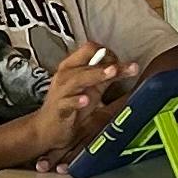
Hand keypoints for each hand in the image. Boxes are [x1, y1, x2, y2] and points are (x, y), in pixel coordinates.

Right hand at [28, 43, 128, 159]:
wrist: (46, 128)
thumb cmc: (69, 105)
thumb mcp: (92, 88)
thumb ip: (108, 77)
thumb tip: (131, 67)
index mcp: (72, 66)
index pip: (90, 49)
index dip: (107, 53)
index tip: (120, 62)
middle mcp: (66, 75)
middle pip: (86, 62)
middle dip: (106, 64)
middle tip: (118, 66)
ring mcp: (61, 92)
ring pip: (78, 79)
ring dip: (96, 75)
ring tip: (111, 73)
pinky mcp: (59, 109)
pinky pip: (67, 103)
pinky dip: (76, 101)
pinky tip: (86, 100)